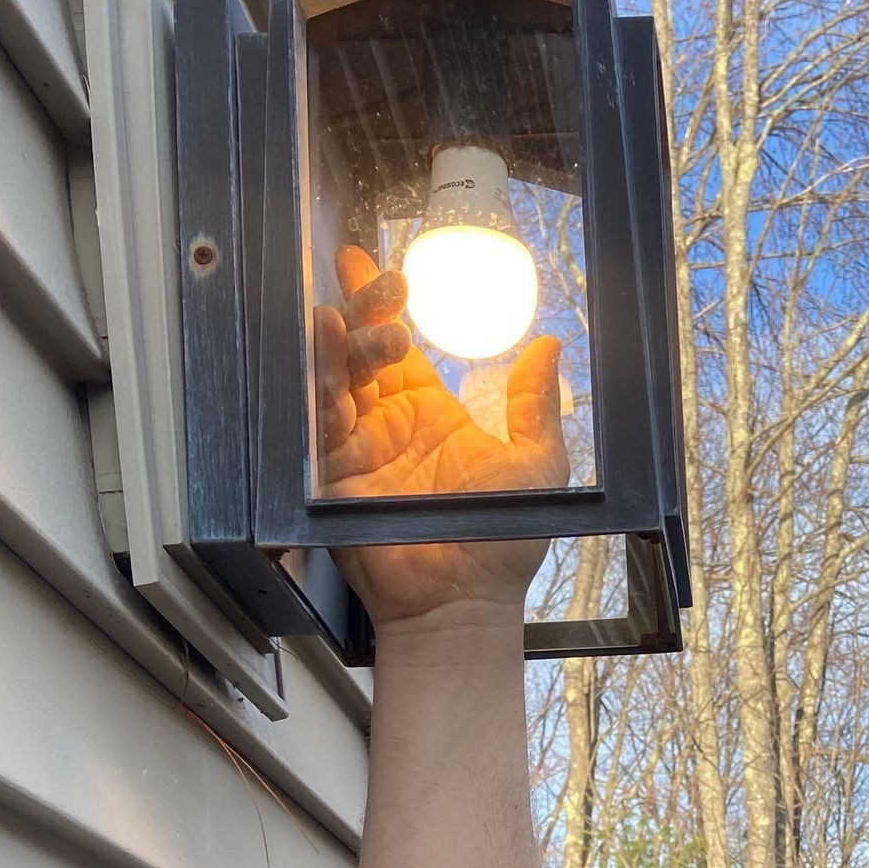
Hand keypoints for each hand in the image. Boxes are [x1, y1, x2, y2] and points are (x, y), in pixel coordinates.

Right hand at [312, 244, 566, 628]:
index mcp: (430, 415)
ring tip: (347, 313)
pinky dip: (319, 387)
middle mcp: (388, 426)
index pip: (400, 348)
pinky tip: (324, 351)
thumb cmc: (505, 543)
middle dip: (362, 309)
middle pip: (361, 351)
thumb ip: (535, 405)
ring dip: (340, 341)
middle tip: (375, 281)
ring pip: (335, 378)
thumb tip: (550, 346)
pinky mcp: (334, 478)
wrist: (467, 601)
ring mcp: (358, 449)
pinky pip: (319, 424)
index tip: (381, 266)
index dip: (386, 306)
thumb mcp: (538, 463)